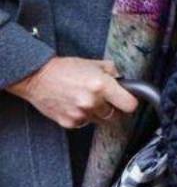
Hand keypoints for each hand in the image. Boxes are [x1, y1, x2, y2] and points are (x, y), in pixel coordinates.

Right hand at [6, 57, 138, 128]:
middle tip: (103, 98)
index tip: (127, 100)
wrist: (37, 77)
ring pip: (99, 120)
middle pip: (115, 115)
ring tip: (85, 99)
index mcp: (101, 85)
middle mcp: (92, 101)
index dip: (130, 102)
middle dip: (112, 107)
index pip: (130, 104)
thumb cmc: (64, 69)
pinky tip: (74, 105)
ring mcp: (80, 114)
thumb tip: (125, 81)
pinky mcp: (69, 122)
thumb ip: (113, 72)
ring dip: (96, 112)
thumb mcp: (93, 63)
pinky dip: (82, 117)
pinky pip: (84, 123)